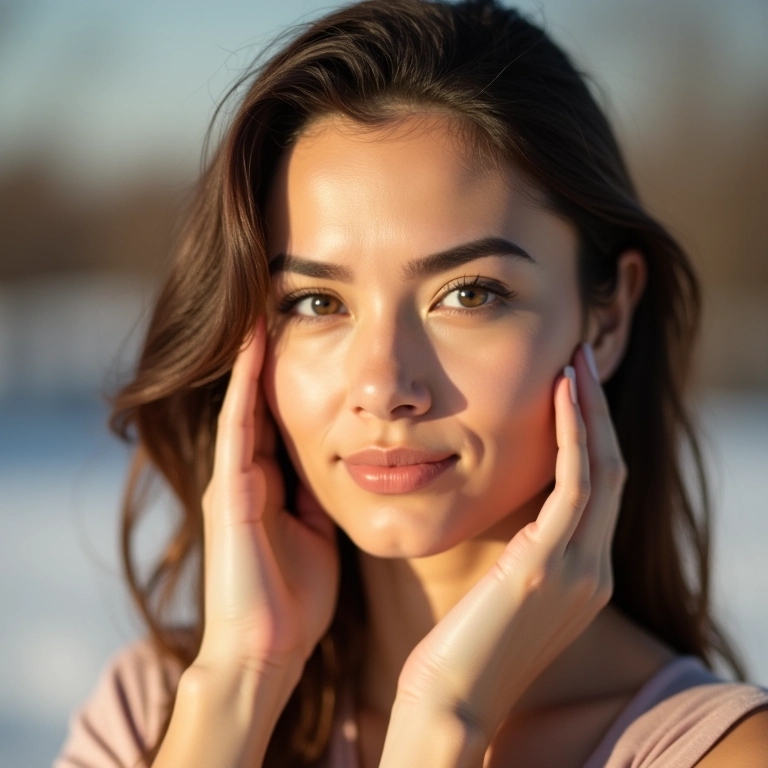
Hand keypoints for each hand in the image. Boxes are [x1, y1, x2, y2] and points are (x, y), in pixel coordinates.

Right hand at [195, 315, 339, 672]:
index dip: (289, 374)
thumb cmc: (296, 600)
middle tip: (278, 300)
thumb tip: (347, 467)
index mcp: (268, 483)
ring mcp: (231, 479)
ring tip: (262, 303)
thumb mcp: (319, 535)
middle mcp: (244, 472)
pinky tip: (254, 345)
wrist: (267, 650)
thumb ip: (320, 498)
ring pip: (243, 401)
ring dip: (251, 355)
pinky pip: (238, 425)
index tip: (311, 333)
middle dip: (266, 353)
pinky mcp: (228, 491)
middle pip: (258, 399)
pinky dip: (245, 384)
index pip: (279, 414)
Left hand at [392, 343, 624, 744]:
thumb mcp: (498, 592)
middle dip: (597, 414)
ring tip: (575, 363)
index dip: (589, 436)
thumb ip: (515, 556)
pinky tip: (562, 394)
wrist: (449, 703)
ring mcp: (581, 568)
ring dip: (591, 412)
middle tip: (580, 363)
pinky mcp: (554, 564)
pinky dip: (576, 434)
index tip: (570, 391)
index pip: (596, 490)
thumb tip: (498, 511)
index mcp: (580, 575)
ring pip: (603, 468)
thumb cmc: (458, 648)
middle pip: (610, 470)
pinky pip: (578, 482)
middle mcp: (592, 569)